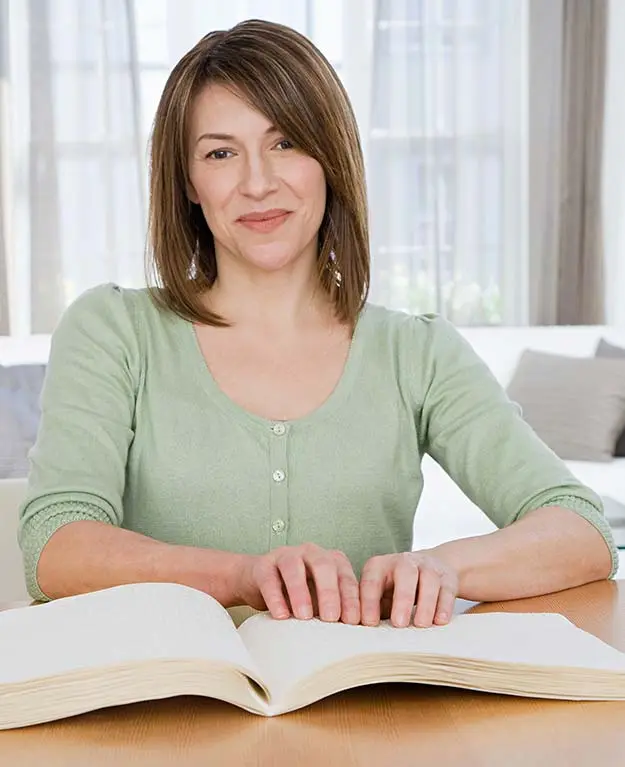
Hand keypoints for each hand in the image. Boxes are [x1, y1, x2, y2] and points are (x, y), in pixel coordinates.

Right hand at [237, 543, 360, 623]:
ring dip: (300, 592)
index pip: (346, 577)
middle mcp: (312, 553)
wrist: (262, 582)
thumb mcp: (322, 602)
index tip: (354, 622)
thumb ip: (337, 612)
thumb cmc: (302, 595)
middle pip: (324, 565)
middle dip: (329, 592)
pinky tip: (281, 616)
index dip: (352, 599)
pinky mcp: (263, 565)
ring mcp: (286, 555)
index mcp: (332, 561)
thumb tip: (352, 637)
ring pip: (293, 567)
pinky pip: (269, 578)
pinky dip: (275, 597)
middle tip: (331, 618)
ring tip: (304, 616)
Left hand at [359, 551, 458, 627]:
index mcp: (379, 566)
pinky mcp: (447, 577)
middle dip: (402, 599)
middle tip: (399, 624)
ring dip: (426, 603)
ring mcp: (427, 566)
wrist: (427, 569)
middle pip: (405, 574)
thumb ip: (370, 609)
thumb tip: (359, 632)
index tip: (369, 623)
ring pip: (429, 580)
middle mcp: (403, 561)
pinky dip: (444, 605)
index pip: (371, 581)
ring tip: (421, 624)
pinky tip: (440, 621)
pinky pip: (447, 589)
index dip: (369, 602)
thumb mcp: (378, 594)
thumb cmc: (394, 589)